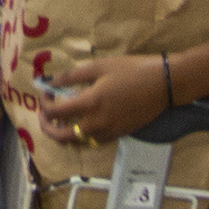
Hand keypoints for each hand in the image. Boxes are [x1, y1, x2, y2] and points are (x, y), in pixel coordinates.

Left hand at [17, 51, 169, 145]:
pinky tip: (82, 121)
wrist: (163, 85)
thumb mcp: (100, 66)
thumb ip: (71, 76)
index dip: (45, 104)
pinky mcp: (118, 135)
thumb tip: (50, 81)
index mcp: (89, 104)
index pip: (55, 113)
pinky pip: (92, 141)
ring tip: (60, 119)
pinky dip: (81, 135)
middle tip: (44, 115)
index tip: (45, 94)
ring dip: (63, 133)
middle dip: (47, 127)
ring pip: (76, 142)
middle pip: (61, 136)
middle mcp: (96, 123)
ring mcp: (107, 132)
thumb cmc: (132, 70)